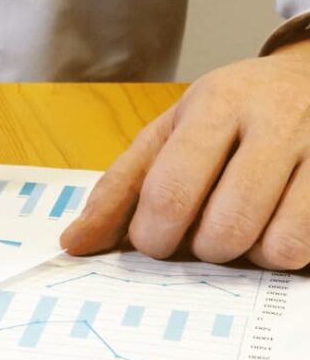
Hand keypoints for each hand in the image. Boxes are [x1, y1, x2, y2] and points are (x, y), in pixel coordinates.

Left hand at [61, 40, 309, 269]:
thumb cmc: (230, 114)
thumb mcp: (169, 133)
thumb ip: (120, 188)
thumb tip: (74, 243)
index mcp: (218, 104)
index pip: (171, 191)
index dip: (153, 235)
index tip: (153, 239)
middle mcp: (277, 122)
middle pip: (225, 227)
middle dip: (200, 249)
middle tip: (198, 237)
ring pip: (278, 246)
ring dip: (248, 256)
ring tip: (242, 230)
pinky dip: (285, 254)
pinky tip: (275, 227)